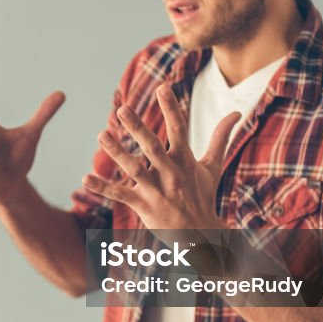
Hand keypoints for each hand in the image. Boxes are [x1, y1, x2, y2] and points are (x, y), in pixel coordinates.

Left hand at [82, 83, 238, 230]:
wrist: (201, 234)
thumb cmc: (203, 196)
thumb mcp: (213, 166)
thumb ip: (221, 137)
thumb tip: (237, 112)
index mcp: (185, 160)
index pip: (179, 129)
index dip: (171, 108)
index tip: (163, 87)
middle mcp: (171, 173)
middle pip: (153, 147)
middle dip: (138, 128)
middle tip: (122, 109)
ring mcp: (157, 191)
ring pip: (134, 169)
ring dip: (117, 152)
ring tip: (101, 135)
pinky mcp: (144, 206)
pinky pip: (120, 195)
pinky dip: (102, 187)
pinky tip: (85, 179)